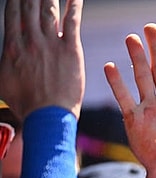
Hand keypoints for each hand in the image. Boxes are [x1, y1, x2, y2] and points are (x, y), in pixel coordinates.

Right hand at [0, 0, 84, 119]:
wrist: (47, 115)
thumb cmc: (25, 103)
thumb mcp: (2, 80)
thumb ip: (3, 62)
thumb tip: (4, 56)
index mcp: (13, 46)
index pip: (13, 13)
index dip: (16, 0)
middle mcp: (30, 40)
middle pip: (29, 7)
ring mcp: (51, 43)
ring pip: (49, 10)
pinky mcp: (71, 49)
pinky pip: (72, 22)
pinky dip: (75, 6)